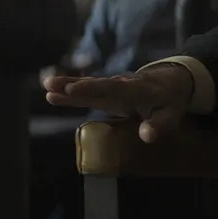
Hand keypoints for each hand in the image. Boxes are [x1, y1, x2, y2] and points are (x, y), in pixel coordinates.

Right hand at [43, 64, 194, 143]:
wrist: (170, 82)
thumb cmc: (169, 101)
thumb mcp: (171, 116)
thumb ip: (158, 126)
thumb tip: (146, 136)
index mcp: (137, 89)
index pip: (114, 88)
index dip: (94, 89)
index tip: (75, 89)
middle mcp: (120, 85)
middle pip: (95, 85)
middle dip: (74, 86)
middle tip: (52, 84)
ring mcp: (111, 87)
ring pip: (88, 86)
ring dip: (67, 86)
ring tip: (46, 85)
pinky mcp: (105, 91)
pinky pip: (86, 92)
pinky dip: (70, 93)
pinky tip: (51, 94)